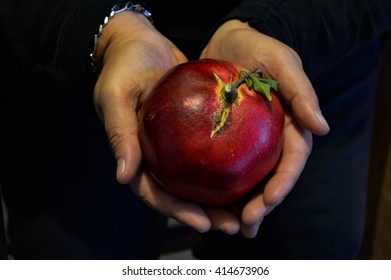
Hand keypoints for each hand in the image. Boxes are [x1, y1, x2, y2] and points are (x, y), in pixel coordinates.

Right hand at [93, 12, 235, 233]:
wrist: (138, 42)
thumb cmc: (122, 68)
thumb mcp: (115, 96)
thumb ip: (119, 134)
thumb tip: (124, 177)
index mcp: (136, 154)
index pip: (155, 191)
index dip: (177, 210)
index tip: (204, 222)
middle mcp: (156, 155)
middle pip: (181, 192)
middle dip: (206, 212)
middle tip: (233, 224)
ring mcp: (174, 144)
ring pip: (198, 177)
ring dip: (220, 196)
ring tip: (246, 208)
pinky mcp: (190, 129)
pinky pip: (209, 151)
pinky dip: (226, 165)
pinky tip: (248, 171)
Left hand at [199, 20, 329, 236]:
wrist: (228, 42)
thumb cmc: (258, 48)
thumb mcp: (282, 61)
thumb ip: (301, 91)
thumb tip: (322, 127)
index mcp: (290, 125)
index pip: (291, 160)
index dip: (283, 182)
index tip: (268, 201)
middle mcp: (271, 139)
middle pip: (271, 178)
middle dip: (261, 206)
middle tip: (245, 226)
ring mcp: (250, 142)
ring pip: (250, 180)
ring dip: (242, 206)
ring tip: (230, 227)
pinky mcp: (227, 140)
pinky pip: (225, 167)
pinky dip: (221, 187)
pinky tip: (209, 203)